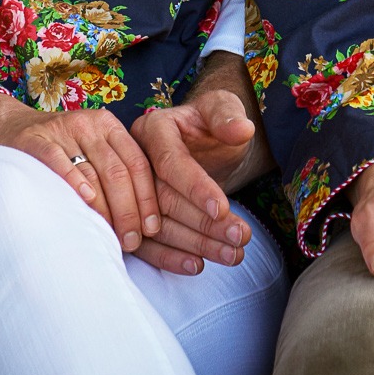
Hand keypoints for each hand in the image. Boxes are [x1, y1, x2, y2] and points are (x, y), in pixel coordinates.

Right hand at [0, 98, 162, 253]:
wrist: (7, 127)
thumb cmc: (59, 148)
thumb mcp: (91, 148)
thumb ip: (115, 171)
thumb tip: (144, 221)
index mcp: (108, 125)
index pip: (137, 162)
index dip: (147, 197)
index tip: (152, 227)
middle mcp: (88, 124)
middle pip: (117, 171)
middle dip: (129, 211)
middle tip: (132, 242)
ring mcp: (61, 130)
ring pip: (92, 171)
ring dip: (105, 208)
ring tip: (112, 236)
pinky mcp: (35, 139)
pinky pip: (58, 161)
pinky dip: (73, 181)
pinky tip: (84, 200)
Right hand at [132, 82, 262, 274]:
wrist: (201, 142)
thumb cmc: (211, 123)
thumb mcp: (222, 108)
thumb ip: (229, 115)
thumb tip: (242, 129)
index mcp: (152, 129)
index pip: (170, 161)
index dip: (195, 186)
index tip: (222, 208)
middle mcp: (135, 161)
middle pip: (164, 199)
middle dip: (203, 223)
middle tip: (240, 238)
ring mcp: (131, 193)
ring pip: (157, 226)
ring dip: (196, 244)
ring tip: (233, 255)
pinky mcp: (134, 217)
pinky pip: (147, 243)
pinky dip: (171, 258)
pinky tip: (199, 266)